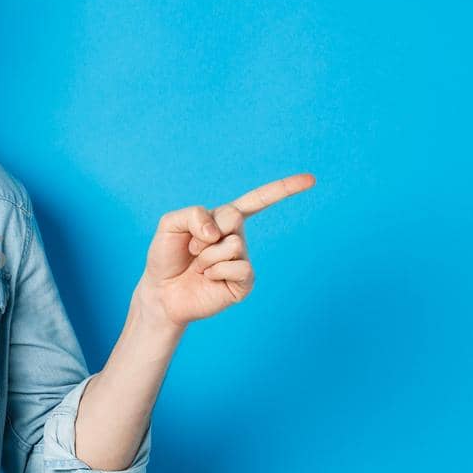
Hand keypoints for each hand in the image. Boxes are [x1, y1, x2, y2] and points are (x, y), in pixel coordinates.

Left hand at [136, 172, 315, 327]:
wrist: (161, 293)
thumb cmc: (166, 257)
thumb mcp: (169, 224)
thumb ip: (192, 215)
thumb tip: (220, 233)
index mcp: (224, 220)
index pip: (258, 200)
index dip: (284, 189)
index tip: (311, 179)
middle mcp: (237, 237)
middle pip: (233, 217)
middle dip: (204, 231)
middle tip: (192, 248)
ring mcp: (242, 260)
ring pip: (232, 244)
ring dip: (205, 255)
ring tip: (198, 266)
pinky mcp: (244, 283)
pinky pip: (239, 267)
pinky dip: (216, 271)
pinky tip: (208, 278)